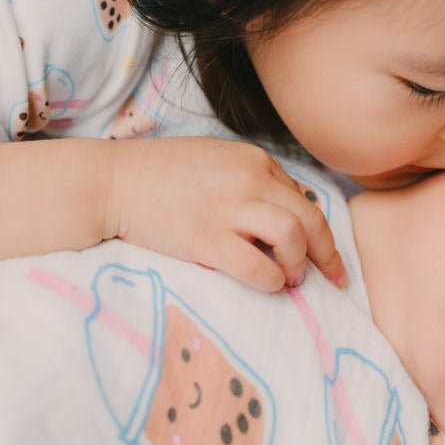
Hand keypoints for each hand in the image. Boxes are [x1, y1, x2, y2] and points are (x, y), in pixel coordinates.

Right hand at [105, 137, 347, 292]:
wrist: (112, 181)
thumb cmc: (160, 173)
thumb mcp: (216, 160)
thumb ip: (250, 180)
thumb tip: (281, 211)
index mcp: (255, 160)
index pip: (302, 197)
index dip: (316, 228)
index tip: (322, 252)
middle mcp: (250, 179)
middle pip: (311, 217)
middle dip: (327, 252)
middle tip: (332, 277)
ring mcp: (229, 208)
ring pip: (294, 236)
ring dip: (301, 264)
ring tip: (291, 279)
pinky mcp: (206, 239)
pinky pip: (258, 267)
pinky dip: (272, 281)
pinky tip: (269, 285)